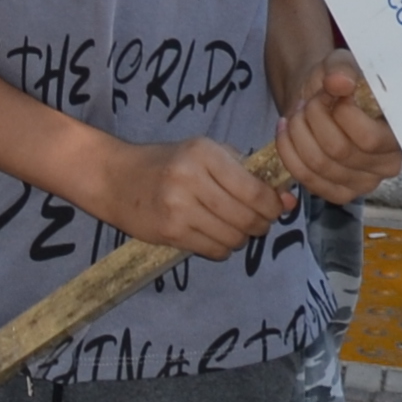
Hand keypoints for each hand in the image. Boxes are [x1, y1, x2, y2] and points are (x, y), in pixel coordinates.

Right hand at [82, 135, 289, 259]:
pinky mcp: (170, 232)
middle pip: (247, 217)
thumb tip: (286, 198)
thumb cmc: (165, 163)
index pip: (255, 191)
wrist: (115, 178)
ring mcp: (179, 207)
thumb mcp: (202, 151)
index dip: (274, 205)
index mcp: (204, 153)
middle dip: (260, 224)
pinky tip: (213, 235)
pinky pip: (214, 250)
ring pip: (233, 237)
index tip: (278, 208)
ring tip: (232, 227)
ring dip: (240, 238)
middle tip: (258, 221)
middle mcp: (192, 178)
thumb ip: (243, 170)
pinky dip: (222, 248)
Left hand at [277, 55, 401, 206]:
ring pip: (318, 164)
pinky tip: (285, 130)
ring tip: (296, 112)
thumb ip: (342, 69)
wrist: (321, 99)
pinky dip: (288, 150)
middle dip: (314, 118)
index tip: (330, 89)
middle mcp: (387, 166)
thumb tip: (339, 82)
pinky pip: (306, 178)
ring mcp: (362, 184)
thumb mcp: (341, 63)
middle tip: (308, 100)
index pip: (368, 138)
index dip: (341, 112)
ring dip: (298, 132)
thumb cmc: (338, 83)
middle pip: (338, 151)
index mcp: (398, 134)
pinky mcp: (338, 194)